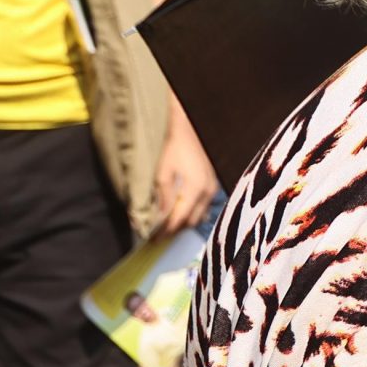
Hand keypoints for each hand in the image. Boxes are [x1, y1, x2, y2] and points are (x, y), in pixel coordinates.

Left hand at [153, 118, 217, 235]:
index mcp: (195, 189)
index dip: (167, 230)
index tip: (154, 238)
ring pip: (200, 214)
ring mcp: (212, 187)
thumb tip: (160, 218)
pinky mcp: (212, 183)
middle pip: (192, 220)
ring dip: (184, 222)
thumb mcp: (162, 172)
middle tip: (159, 235)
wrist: (185, 128)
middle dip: (176, 229)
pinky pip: (204, 205)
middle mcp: (208, 191)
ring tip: (168, 225)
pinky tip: (180, 211)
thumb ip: (163, 197)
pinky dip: (192, 212)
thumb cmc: (172, 146)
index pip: (180, 218)